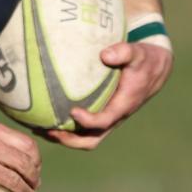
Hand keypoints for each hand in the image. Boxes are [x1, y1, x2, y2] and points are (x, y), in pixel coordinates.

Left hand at [44, 40, 172, 149]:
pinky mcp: (100, 113)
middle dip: (69, 140)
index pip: (105, 120)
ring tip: (38, 128)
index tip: (72, 112)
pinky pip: (81, 128)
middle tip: (46, 130)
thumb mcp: (137, 52)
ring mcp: (107, 117)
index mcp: (123, 105)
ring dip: (62, 137)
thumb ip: (124, 52)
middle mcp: (114, 116)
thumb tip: (105, 55)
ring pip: (84, 138)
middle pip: (91, 139)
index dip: (89, 121)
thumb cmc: (143, 59)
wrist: (154, 68)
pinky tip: (44, 116)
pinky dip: (64, 127)